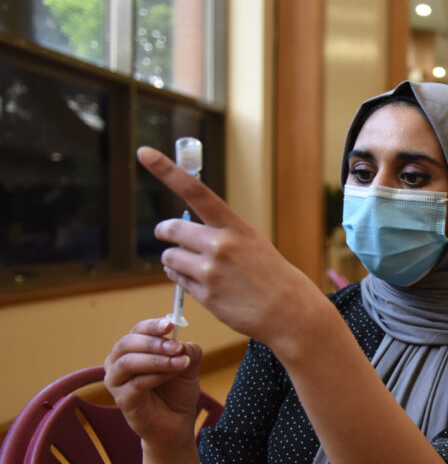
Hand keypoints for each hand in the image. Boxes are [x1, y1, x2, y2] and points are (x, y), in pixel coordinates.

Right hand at [104, 317, 202, 449]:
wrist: (177, 422)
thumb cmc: (177, 391)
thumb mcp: (188, 366)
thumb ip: (188, 351)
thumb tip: (182, 343)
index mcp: (132, 349)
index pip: (137, 330)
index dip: (153, 325)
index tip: (170, 324)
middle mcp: (118, 363)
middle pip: (127, 343)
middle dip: (154, 342)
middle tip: (177, 347)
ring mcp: (116, 382)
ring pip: (128, 362)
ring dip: (156, 359)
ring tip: (180, 362)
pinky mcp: (122, 400)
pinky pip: (136, 383)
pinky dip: (156, 377)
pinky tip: (172, 375)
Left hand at [140, 147, 324, 346]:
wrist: (288, 310)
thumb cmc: (270, 273)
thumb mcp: (251, 241)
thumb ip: (219, 232)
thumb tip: (181, 231)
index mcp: (234, 226)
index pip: (195, 191)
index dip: (167, 171)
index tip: (144, 153)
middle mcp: (219, 245)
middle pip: (171, 229)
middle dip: (165, 232)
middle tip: (166, 235)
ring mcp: (210, 271)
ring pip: (169, 257)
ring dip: (173, 259)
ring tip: (195, 266)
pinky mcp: (204, 295)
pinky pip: (176, 278)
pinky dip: (180, 277)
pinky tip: (201, 281)